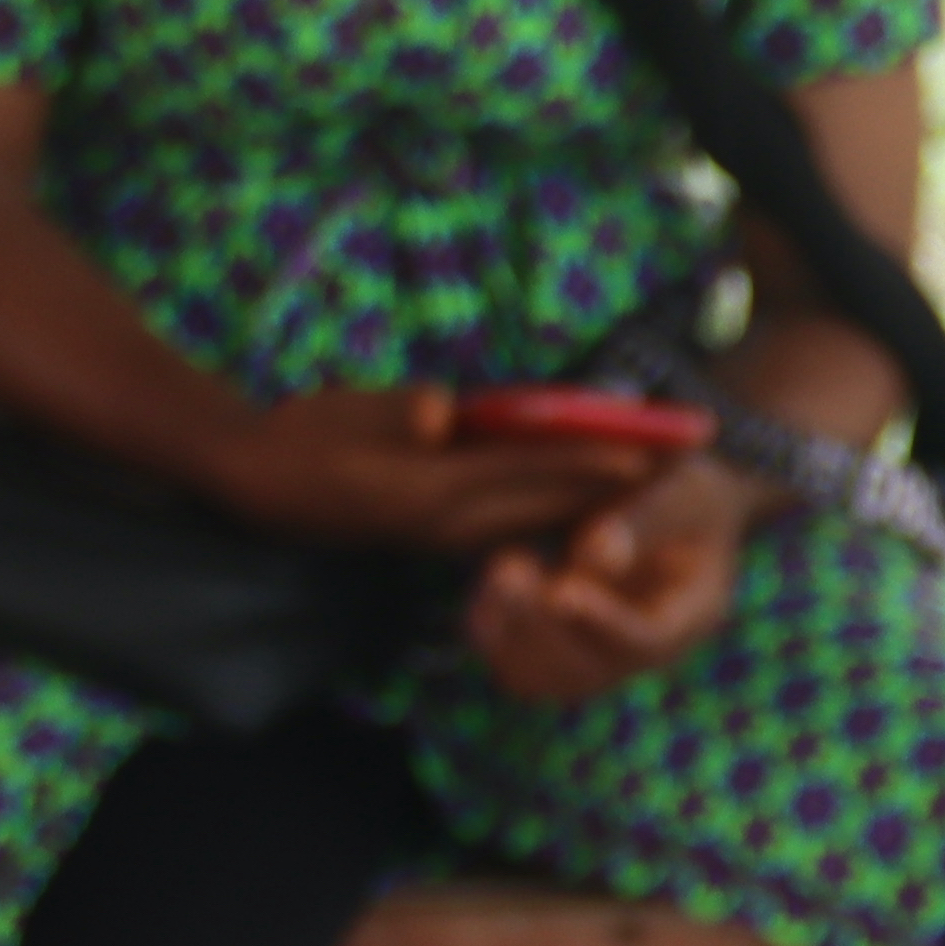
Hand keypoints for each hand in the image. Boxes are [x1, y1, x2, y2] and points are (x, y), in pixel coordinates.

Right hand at [193, 381, 680, 563]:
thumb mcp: (341, 413)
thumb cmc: (299, 436)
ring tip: (663, 466)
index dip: (598, 454)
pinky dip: (564, 503)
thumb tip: (442, 411)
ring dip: (602, 492)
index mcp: (432, 491)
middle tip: (690, 451)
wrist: (254, 484)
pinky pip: (519, 520)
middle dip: (623, 476)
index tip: (657, 442)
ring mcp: (450, 534)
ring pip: (545, 513)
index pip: (533, 469)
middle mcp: (452, 522)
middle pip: (555, 498)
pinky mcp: (444, 533)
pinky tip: (597, 493)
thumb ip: (397, 413)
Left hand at [466, 456, 759, 704]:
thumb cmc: (684, 486)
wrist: (664, 501)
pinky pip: (514, 661)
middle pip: (589, 671)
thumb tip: (594, 556)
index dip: (606, 623)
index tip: (566, 590)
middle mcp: (644, 647)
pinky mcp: (557, 644)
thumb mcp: (684, 488)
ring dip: (513, 630)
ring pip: (544, 676)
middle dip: (543, 625)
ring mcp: (598, 652)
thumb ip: (645, 520)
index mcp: (692, 612)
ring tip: (504, 567)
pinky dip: (494, 628)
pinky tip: (490, 582)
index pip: (650, 641)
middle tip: (509, 568)